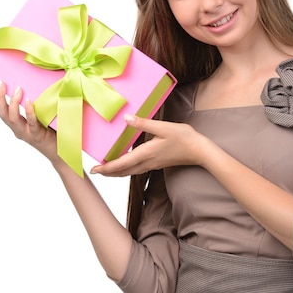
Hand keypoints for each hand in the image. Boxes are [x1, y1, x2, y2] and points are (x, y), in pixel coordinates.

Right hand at [0, 79, 58, 162]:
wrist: (61, 151)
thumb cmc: (52, 131)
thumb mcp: (40, 115)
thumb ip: (34, 103)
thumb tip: (32, 83)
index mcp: (16, 122)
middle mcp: (17, 128)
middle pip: (2, 113)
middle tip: (0, 82)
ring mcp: (26, 133)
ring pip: (12, 119)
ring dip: (12, 103)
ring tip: (18, 90)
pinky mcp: (37, 136)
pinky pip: (31, 123)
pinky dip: (29, 112)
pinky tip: (28, 101)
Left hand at [90, 114, 208, 175]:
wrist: (199, 151)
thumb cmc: (183, 138)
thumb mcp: (163, 127)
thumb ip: (143, 123)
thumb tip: (127, 119)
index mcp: (145, 154)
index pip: (120, 164)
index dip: (106, 168)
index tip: (93, 170)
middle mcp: (147, 162)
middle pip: (122, 172)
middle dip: (108, 173)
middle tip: (95, 171)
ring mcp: (152, 165)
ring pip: (129, 172)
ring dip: (117, 172)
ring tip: (106, 169)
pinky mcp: (157, 164)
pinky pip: (137, 169)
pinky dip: (127, 169)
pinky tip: (126, 163)